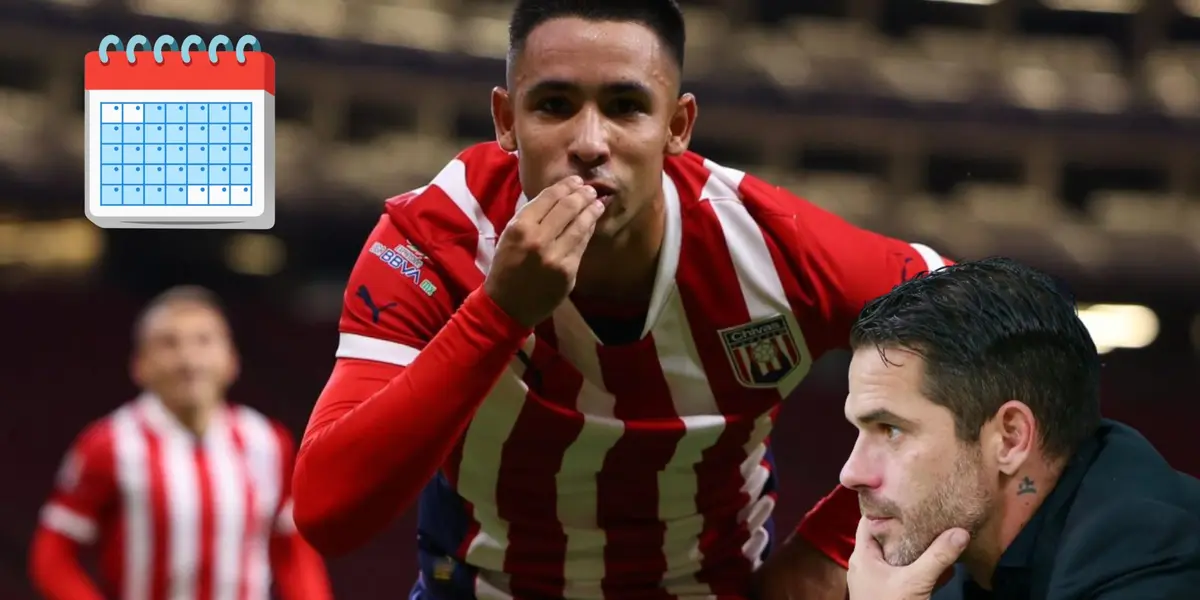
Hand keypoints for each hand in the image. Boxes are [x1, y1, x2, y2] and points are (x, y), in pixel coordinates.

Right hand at [484, 176, 605, 326]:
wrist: (507, 305)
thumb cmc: (506, 267)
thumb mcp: (510, 235)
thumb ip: (531, 215)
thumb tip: (558, 194)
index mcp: (520, 227)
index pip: (549, 197)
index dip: (566, 186)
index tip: (576, 181)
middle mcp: (538, 240)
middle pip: (568, 207)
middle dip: (583, 194)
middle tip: (591, 189)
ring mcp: (555, 257)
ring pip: (580, 225)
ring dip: (592, 210)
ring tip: (597, 202)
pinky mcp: (568, 272)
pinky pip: (582, 245)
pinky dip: (589, 230)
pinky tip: (592, 222)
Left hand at [847, 517, 968, 599]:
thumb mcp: (916, 581)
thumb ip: (937, 557)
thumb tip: (960, 530)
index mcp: (862, 555)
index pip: (868, 521)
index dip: (885, 508)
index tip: (908, 497)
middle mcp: (864, 565)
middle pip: (882, 538)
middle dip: (904, 528)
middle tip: (927, 513)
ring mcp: (874, 581)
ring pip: (892, 556)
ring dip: (911, 548)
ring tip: (934, 533)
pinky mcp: (885, 594)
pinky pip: (899, 573)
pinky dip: (914, 566)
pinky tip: (935, 564)